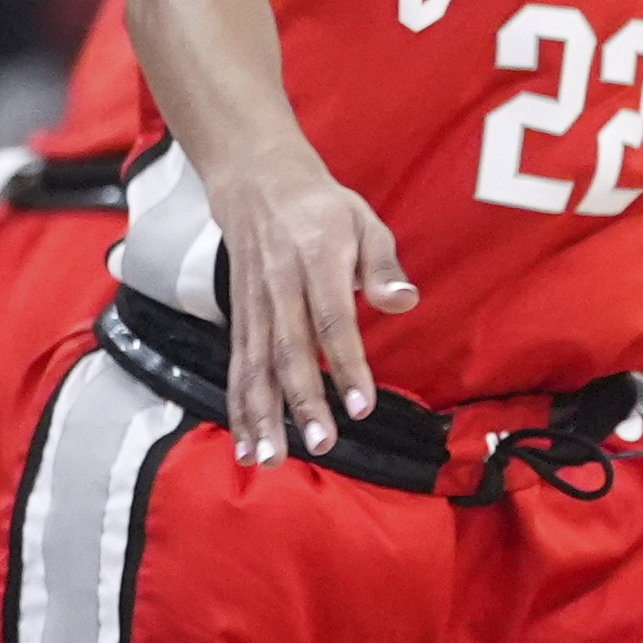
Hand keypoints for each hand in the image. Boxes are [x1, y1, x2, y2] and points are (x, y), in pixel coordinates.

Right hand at [200, 140, 416, 464]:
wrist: (258, 182)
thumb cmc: (323, 208)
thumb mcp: (364, 221)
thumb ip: (384, 265)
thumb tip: (405, 300)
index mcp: (316, 260)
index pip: (332, 319)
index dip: (347, 364)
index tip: (362, 406)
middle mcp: (280, 286)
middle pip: (290, 350)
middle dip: (303, 402)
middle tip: (321, 446)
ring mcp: (253, 305)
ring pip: (255, 365)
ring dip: (262, 415)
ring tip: (270, 459)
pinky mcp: (238, 318)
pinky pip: (237, 366)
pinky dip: (238, 407)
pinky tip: (246, 444)